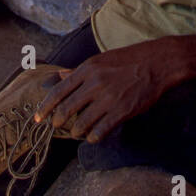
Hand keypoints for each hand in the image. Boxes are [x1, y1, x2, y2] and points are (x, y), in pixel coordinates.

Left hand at [33, 42, 177, 143]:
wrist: (158, 62)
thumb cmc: (129, 59)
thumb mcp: (101, 59)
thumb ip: (79, 70)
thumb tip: (59, 76)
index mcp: (88, 69)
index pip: (59, 91)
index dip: (46, 107)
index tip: (38, 118)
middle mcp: (94, 83)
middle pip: (66, 109)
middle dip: (58, 122)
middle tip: (56, 126)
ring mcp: (108, 98)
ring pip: (81, 123)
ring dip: (76, 131)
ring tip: (77, 132)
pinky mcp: (122, 111)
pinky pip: (100, 130)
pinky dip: (93, 137)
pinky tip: (93, 136)